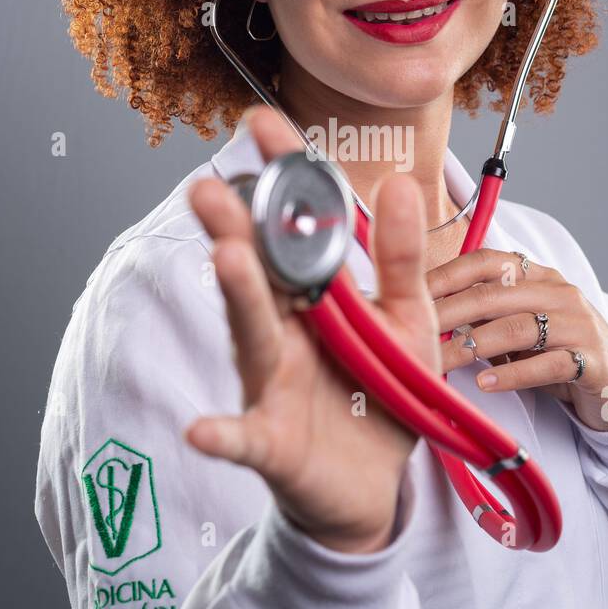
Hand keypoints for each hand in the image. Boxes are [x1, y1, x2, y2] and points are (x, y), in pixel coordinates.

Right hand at [184, 104, 442, 551]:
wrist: (370, 487)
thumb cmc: (380, 394)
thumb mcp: (406, 321)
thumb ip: (399, 260)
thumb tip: (398, 183)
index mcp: (313, 297)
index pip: (292, 227)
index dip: (279, 177)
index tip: (259, 121)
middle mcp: (282, 332)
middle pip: (257, 273)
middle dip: (236, 227)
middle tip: (212, 184)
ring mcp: (272, 386)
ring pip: (253, 336)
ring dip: (239, 297)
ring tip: (226, 256)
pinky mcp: (273, 444)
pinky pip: (244, 437)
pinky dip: (223, 433)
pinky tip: (201, 428)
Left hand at [427, 248, 607, 431]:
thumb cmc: (555, 351)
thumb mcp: (518, 324)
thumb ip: (481, 314)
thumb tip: (423, 312)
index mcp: (536, 275)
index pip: (485, 262)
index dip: (445, 274)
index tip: (408, 291)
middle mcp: (558, 292)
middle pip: (493, 295)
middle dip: (446, 312)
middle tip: (411, 332)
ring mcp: (577, 324)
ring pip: (517, 327)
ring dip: (472, 345)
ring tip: (440, 361)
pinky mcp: (591, 360)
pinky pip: (548, 364)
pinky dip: (512, 374)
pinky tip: (484, 384)